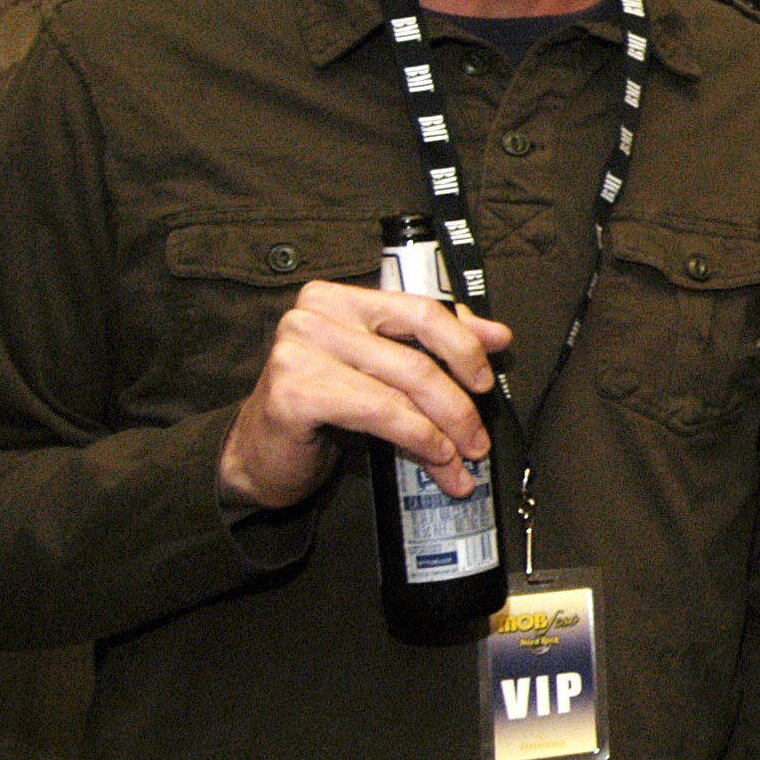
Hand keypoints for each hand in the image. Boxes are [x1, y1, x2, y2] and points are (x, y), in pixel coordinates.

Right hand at [217, 280, 511, 509]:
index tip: (487, 380)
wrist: (260, 457)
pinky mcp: (294, 393)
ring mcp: (299, 351)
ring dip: (445, 431)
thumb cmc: (325, 408)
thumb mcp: (382, 370)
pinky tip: (437, 459)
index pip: (421, 310)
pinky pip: (381, 414)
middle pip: (417, 357)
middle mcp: (315, 315)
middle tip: (480, 440)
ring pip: (403, 389)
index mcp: (340, 299)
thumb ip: (433, 345)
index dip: (465, 345)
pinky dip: (420, 439)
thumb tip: (498, 335)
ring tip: (464, 459)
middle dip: (460, 403)